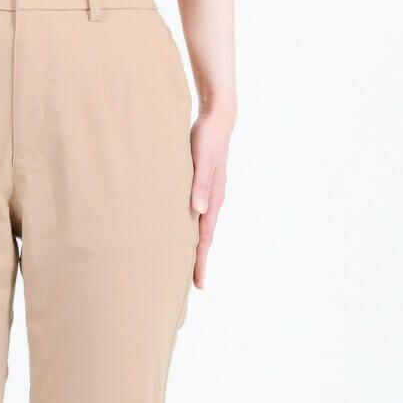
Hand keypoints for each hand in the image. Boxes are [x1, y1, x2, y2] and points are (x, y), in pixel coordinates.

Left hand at [189, 112, 232, 289]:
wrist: (218, 118)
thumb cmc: (207, 138)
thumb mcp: (203, 161)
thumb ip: (200, 185)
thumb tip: (199, 211)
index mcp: (214, 199)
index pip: (205, 238)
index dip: (201, 260)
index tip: (198, 282)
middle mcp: (213, 200)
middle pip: (205, 238)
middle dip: (199, 261)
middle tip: (194, 284)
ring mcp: (210, 194)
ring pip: (202, 227)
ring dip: (196, 246)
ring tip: (189, 264)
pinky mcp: (203, 186)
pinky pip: (198, 214)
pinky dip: (193, 229)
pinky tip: (185, 232)